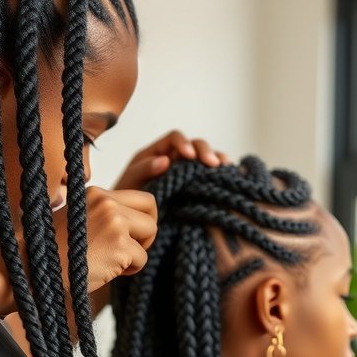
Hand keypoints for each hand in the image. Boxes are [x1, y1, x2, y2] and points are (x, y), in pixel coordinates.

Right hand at [53, 186, 157, 292]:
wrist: (36, 270)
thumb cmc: (53, 252)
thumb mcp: (77, 220)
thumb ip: (103, 215)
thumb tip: (135, 222)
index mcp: (96, 194)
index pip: (141, 197)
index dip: (142, 218)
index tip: (132, 235)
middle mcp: (106, 202)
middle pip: (151, 210)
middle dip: (146, 232)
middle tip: (131, 249)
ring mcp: (114, 222)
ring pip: (150, 231)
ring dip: (137, 251)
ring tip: (114, 261)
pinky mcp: (119, 245)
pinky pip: (142, 258)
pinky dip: (130, 269)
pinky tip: (108, 271)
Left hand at [114, 130, 229, 190]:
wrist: (131, 218)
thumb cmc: (127, 197)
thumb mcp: (131, 181)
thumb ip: (144, 169)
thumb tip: (166, 160)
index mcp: (158, 151)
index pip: (175, 138)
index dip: (184, 143)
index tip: (188, 155)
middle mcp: (175, 158)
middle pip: (196, 145)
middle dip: (205, 152)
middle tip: (212, 164)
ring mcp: (186, 171)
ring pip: (206, 159)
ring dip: (217, 160)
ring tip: (225, 167)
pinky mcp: (194, 186)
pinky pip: (210, 176)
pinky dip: (221, 174)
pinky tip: (230, 177)